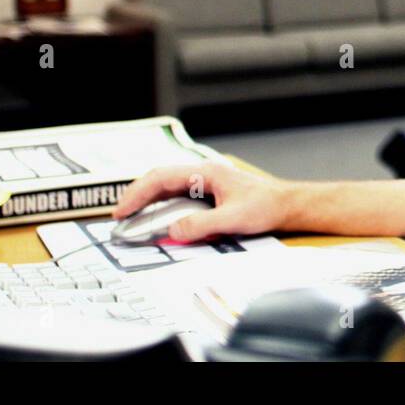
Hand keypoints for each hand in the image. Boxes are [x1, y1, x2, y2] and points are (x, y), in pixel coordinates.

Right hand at [112, 162, 288, 242]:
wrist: (286, 205)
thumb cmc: (265, 206)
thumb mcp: (233, 219)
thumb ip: (202, 225)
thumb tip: (173, 231)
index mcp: (204, 173)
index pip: (161, 177)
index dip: (138, 193)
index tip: (122, 210)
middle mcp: (201, 174)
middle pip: (159, 180)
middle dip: (136, 196)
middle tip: (118, 217)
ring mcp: (204, 183)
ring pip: (167, 188)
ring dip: (147, 201)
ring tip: (130, 219)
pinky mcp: (207, 194)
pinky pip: (177, 197)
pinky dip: (161, 207)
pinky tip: (154, 219)